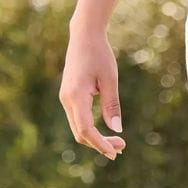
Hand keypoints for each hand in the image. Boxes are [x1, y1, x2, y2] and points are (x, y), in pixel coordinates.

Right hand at [59, 26, 125, 160]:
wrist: (84, 36)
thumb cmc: (100, 54)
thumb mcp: (110, 79)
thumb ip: (112, 105)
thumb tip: (117, 129)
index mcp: (76, 96)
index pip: (85, 129)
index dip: (100, 143)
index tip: (115, 151)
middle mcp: (66, 100)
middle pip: (80, 133)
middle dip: (99, 143)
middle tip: (122, 147)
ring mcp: (65, 99)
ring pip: (78, 127)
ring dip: (95, 137)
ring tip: (118, 142)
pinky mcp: (69, 96)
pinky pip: (78, 118)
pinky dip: (90, 127)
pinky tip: (105, 130)